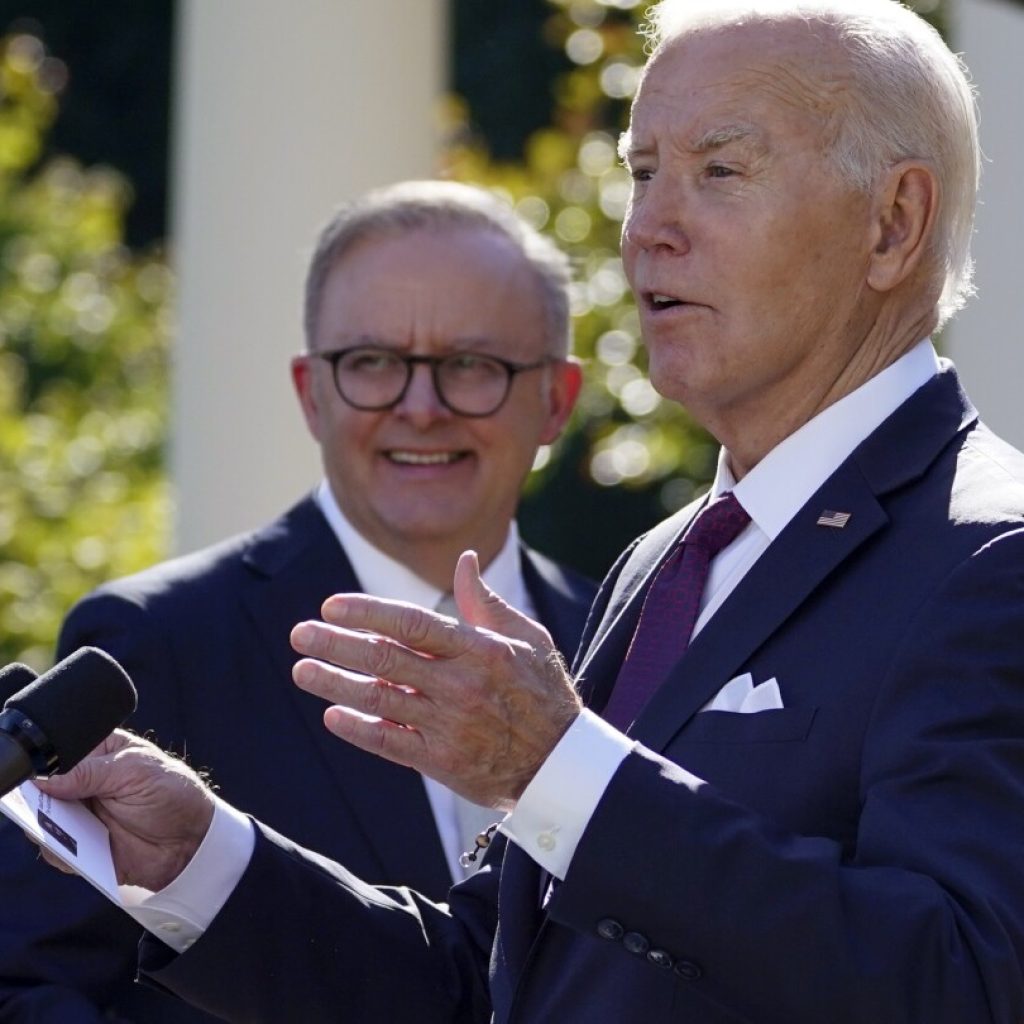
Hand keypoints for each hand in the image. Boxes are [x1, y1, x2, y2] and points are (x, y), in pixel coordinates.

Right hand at [35, 729, 215, 890]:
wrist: (192, 840)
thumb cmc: (172, 793)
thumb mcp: (136, 771)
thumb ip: (91, 773)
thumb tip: (45, 779)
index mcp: (99, 754)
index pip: (60, 754)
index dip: (46, 765)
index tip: (37, 777)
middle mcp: (84, 783)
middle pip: (44, 789)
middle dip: (37, 798)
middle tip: (38, 804)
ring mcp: (81, 815)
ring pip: (43, 820)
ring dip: (44, 825)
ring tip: (54, 828)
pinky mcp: (81, 846)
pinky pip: (57, 851)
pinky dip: (59, 851)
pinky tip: (72, 849)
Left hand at [291, 550, 581, 809]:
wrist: (562, 763)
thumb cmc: (543, 692)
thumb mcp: (528, 638)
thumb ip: (487, 602)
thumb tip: (464, 560)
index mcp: (479, 649)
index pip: (412, 623)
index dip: (367, 613)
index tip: (332, 606)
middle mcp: (460, 684)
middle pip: (384, 658)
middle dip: (336, 644)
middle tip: (301, 634)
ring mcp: (449, 724)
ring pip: (379, 698)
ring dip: (334, 683)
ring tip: (302, 670)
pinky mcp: (442, 761)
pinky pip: (390, 742)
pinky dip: (358, 729)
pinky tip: (333, 714)